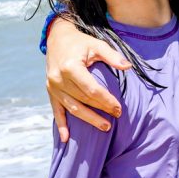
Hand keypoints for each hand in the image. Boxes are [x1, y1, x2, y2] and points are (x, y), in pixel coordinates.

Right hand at [46, 18, 130, 141]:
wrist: (57, 39)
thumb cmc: (81, 42)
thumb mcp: (97, 44)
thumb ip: (112, 56)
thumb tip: (128, 66)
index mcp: (70, 67)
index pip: (91, 89)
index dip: (106, 100)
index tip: (119, 107)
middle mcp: (59, 79)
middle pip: (83, 100)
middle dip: (101, 109)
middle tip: (117, 115)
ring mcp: (53, 87)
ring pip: (72, 108)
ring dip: (88, 119)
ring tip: (105, 127)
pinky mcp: (50, 92)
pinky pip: (56, 111)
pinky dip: (61, 125)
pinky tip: (66, 139)